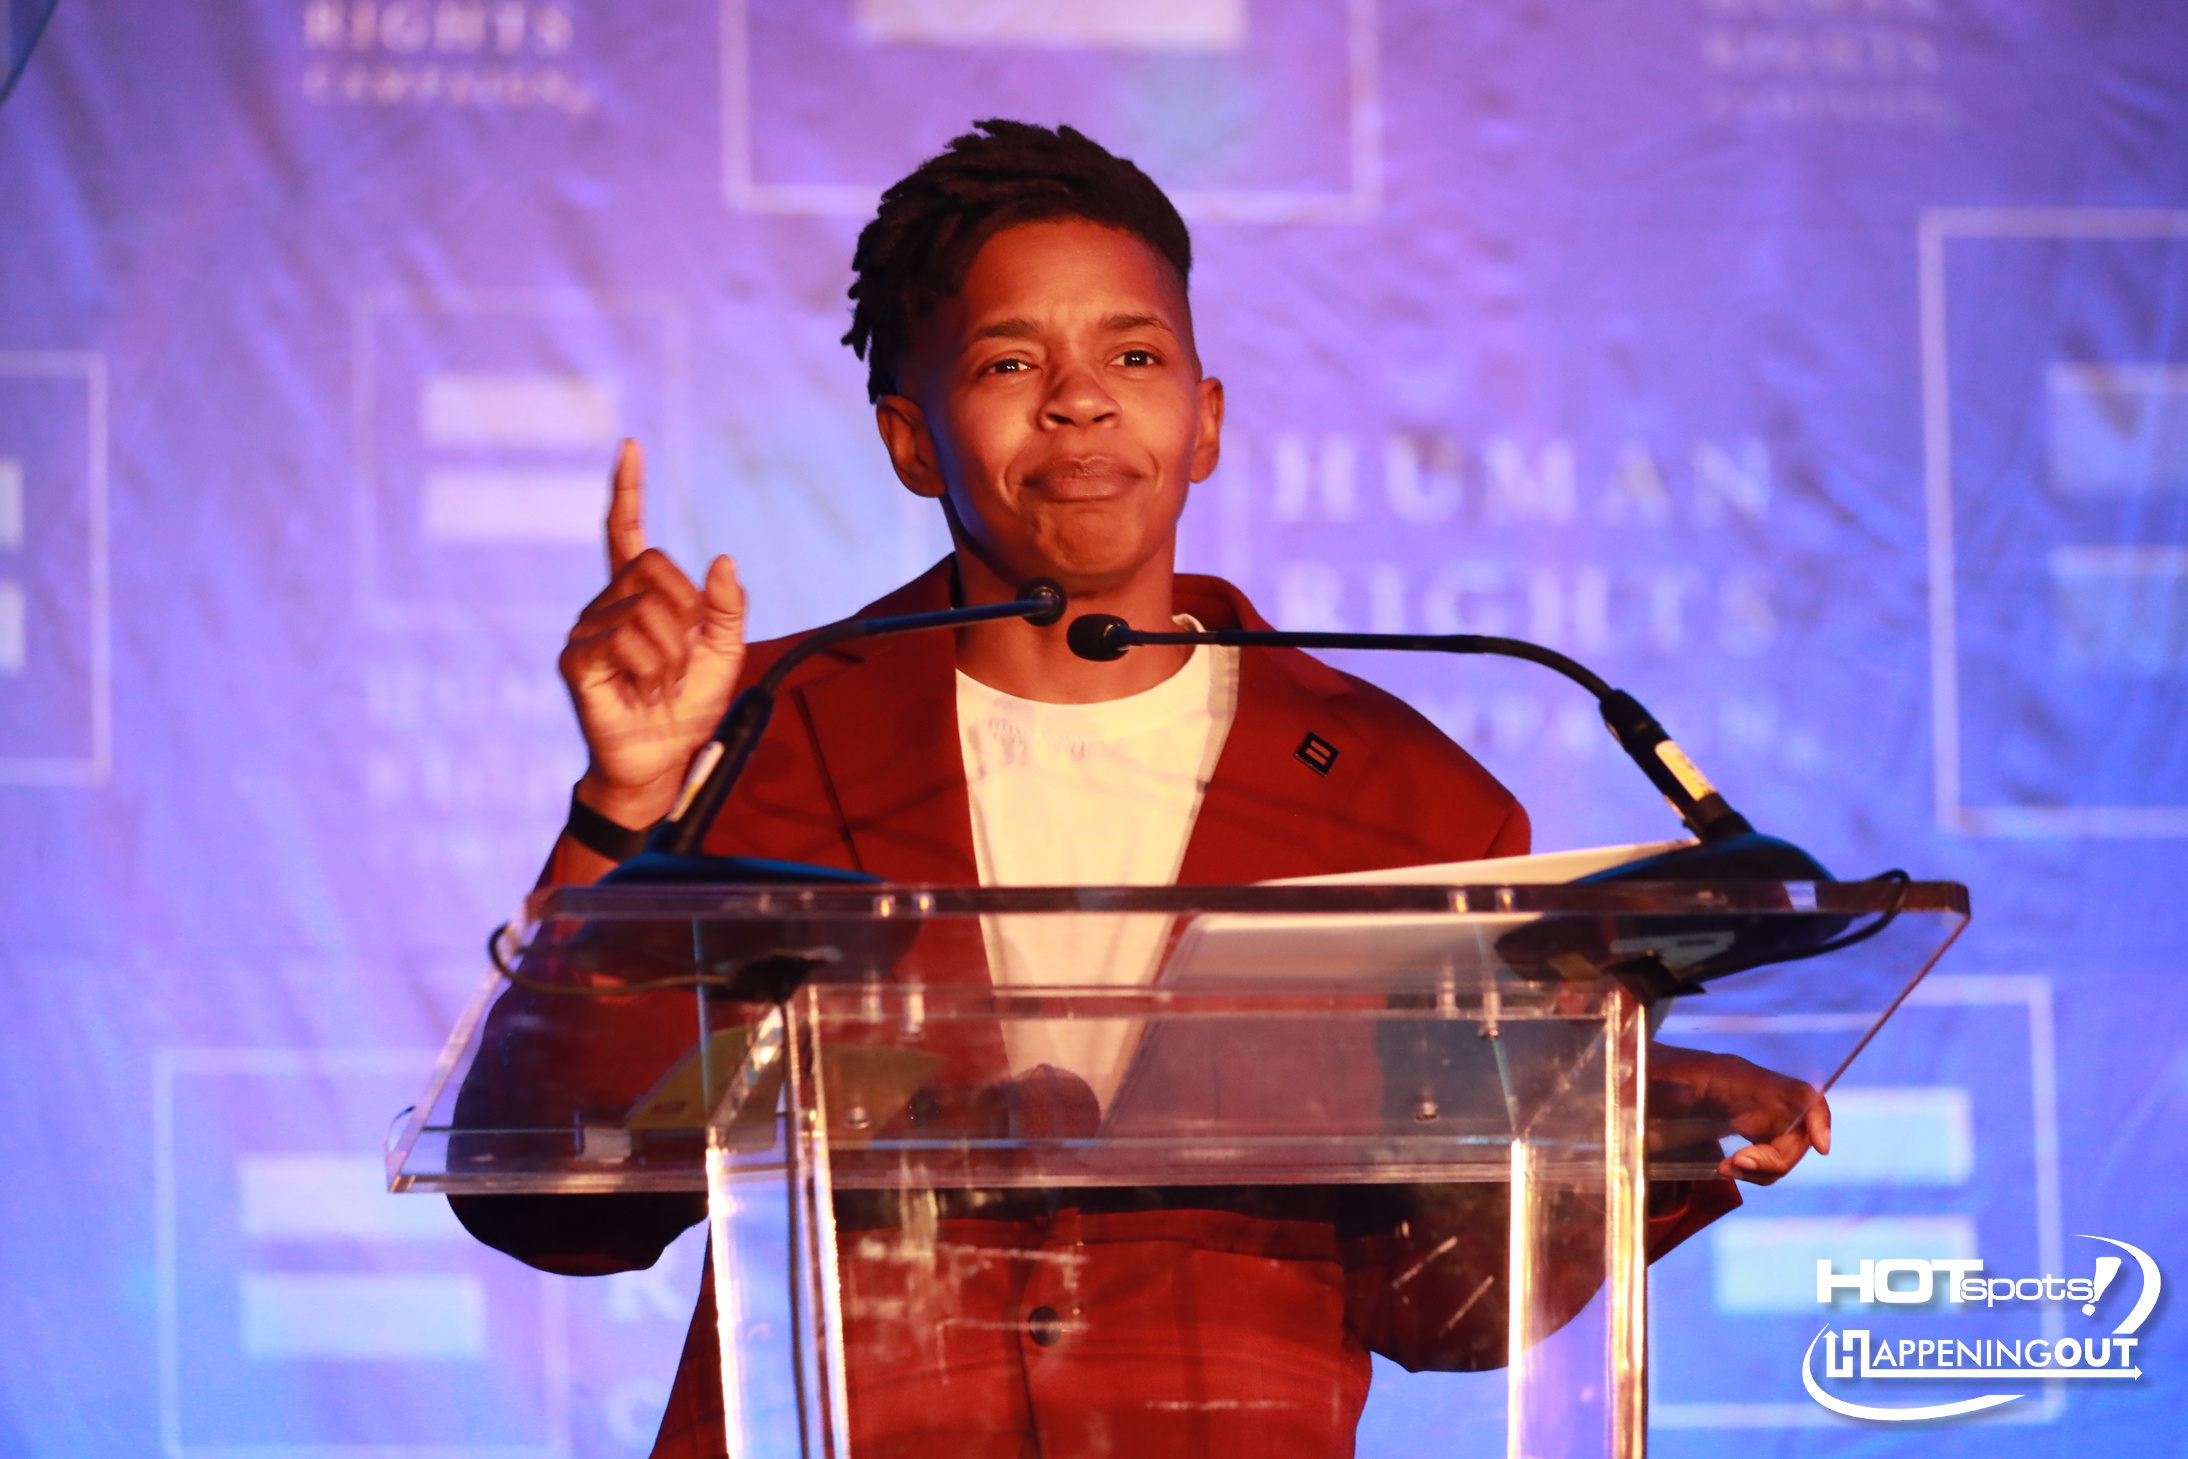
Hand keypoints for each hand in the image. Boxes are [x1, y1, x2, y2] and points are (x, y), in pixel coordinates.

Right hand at [559, 440, 745, 826]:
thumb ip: (729, 607)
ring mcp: (587, 629)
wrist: (664, 759)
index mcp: (640, 595)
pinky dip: (651, 669)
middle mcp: (607, 603)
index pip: (627, 532)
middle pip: (652, 564)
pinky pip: (623, 639)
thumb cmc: (689, 707)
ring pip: (644, 608)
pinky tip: (645, 691)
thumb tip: (722, 559)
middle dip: (687, 611)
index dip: (628, 491)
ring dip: (672, 653)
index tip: (629, 445)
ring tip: (664, 684)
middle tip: (686, 658)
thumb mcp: (726, 652)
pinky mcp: (577, 659)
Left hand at [1648, 1044, 1831, 1185]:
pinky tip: (1726, 1167)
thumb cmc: (1648, 1075)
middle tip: (1733, 1165)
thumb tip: (1682, 1092)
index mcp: (1740, 1077)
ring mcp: (1754, 1112)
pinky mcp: (1746, 1127)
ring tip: (1726, 1168)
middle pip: (1798, 1133)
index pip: (1800, 1093)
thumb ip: (1671, 1086)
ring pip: (1785, 1149)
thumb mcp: (1657, 1080)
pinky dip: (1755, 1169)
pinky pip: (1769, 1154)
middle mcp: (1757, 1095)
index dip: (1819, 1118)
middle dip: (1775, 1159)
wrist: (1638, 1076)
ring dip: (1763, 1169)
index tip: (1821, 1148)